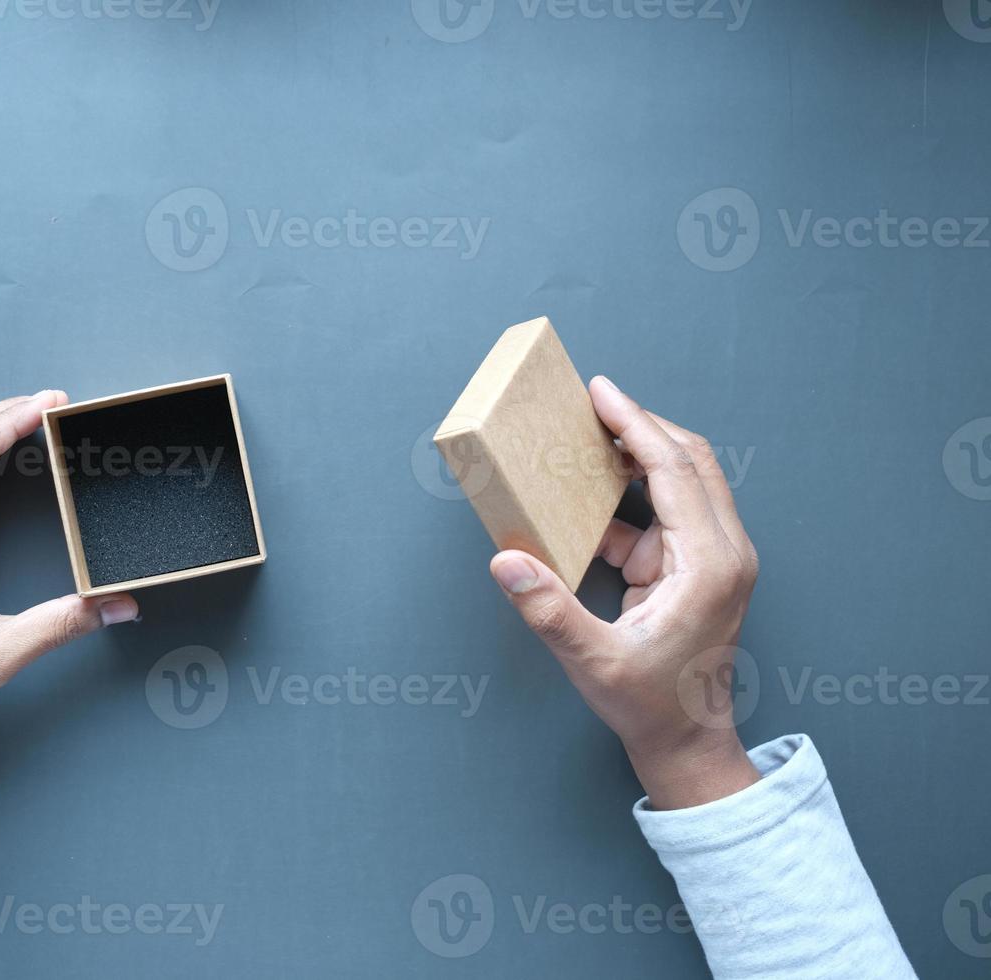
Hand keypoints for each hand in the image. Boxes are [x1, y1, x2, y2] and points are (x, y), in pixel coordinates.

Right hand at [490, 376, 760, 809]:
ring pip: (681, 482)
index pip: (675, 470)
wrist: (688, 743)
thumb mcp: (593, 662)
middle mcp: (723, 552)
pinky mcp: (695, 569)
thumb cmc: (651, 706)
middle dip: (640, 427)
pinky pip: (662, 517)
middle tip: (592, 402)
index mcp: (710, 564)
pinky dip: (627, 501)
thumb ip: (549, 610)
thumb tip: (505, 562)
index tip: (601, 393)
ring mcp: (713, 559)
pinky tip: (586, 501)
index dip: (636, 425)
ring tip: (587, 438)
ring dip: (637, 458)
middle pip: (689, 461)